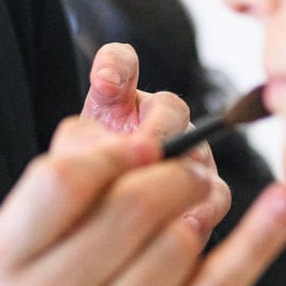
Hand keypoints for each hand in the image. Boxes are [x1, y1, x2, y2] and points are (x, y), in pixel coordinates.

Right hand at [0, 116, 285, 285]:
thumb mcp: (21, 251)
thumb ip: (61, 187)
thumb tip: (135, 131)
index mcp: (5, 263)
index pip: (65, 179)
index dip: (116, 150)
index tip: (147, 143)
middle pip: (131, 206)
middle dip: (175, 173)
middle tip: (191, 168)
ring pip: (178, 243)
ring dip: (202, 208)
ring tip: (203, 201)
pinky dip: (258, 239)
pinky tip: (284, 205)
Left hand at [81, 41, 228, 236]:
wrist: (106, 221)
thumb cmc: (89, 182)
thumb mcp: (71, 160)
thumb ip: (79, 148)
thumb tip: (102, 153)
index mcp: (120, 100)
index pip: (120, 63)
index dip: (114, 66)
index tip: (103, 82)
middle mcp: (160, 117)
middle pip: (170, 108)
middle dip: (157, 130)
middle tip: (144, 152)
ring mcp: (188, 151)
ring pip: (198, 152)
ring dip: (183, 171)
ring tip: (166, 189)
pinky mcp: (206, 191)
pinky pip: (214, 195)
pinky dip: (203, 209)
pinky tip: (186, 222)